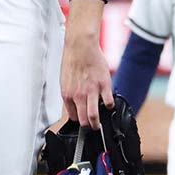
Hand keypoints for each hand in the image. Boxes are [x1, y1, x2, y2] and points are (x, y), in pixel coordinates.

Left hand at [61, 3, 111, 129]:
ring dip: (98, 123)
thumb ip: (70, 93)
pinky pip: (108, 103)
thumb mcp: (65, 80)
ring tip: (100, 124)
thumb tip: (74, 104)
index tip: (83, 121)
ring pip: (94, 117)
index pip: (73, 117)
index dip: (79, 120)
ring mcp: (92, 91)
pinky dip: (109, 106)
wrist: (80, 46)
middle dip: (88, 127)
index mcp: (67, 95)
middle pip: (84, 120)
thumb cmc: (72, 61)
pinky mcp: (104, 85)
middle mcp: (78, 96)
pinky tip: (108, 104)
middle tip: (93, 127)